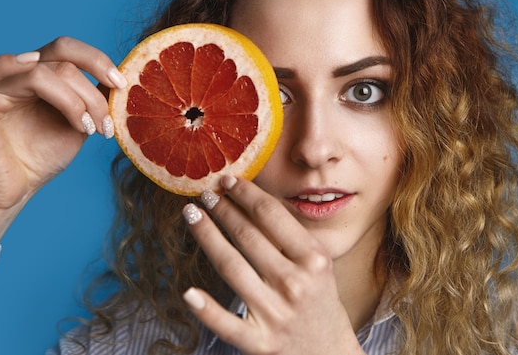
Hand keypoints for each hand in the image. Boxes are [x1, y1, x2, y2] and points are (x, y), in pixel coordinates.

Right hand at [0, 37, 126, 242]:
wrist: (14, 189)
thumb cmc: (40, 156)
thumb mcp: (78, 123)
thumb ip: (93, 99)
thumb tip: (120, 81)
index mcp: (39, 73)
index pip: (68, 49)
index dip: (98, 60)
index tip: (122, 85)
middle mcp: (18, 72)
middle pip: (62, 53)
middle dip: (94, 86)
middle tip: (108, 118)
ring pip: (46, 70)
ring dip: (78, 100)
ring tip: (91, 129)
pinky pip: (5, 75)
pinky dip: (44, 87)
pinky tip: (65, 104)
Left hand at [182, 177, 364, 354]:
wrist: (328, 352)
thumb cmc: (320, 300)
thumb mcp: (318, 263)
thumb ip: (292, 236)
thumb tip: (252, 201)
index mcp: (313, 259)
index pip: (271, 216)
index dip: (245, 194)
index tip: (228, 180)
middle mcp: (294, 283)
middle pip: (248, 236)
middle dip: (223, 209)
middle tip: (205, 192)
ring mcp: (276, 313)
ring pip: (232, 267)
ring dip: (207, 236)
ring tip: (192, 214)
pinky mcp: (260, 343)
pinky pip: (228, 324)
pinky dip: (207, 310)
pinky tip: (189, 292)